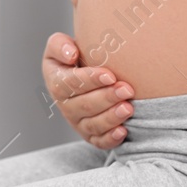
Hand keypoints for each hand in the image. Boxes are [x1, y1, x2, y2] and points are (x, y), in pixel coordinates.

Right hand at [42, 31, 134, 149]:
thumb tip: (70, 55)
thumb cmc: (76, 56)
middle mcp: (66, 105)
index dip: (89, 80)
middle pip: (84, 105)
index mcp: (57, 82)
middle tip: (127, 89)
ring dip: (111, 118)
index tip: (110, 75)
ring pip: (93, 125)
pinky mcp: (91, 135)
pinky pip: (99, 141)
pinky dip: (111, 139)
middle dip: (107, 98)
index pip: (69, 84)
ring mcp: (78, 122)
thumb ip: (60, 45)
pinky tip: (123, 131)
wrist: (87, 73)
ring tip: (129, 108)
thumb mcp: (60, 45)